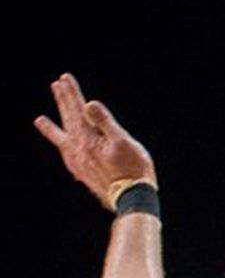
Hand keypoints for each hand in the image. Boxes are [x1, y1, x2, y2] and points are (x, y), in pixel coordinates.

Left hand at [35, 74, 156, 209]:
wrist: (131, 198)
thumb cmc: (132, 168)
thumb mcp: (122, 141)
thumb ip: (104, 122)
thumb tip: (89, 104)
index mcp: (87, 140)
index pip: (76, 110)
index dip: (71, 94)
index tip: (64, 79)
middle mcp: (77, 150)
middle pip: (67, 120)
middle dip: (62, 101)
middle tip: (57, 85)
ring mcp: (77, 162)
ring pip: (61, 139)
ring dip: (52, 127)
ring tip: (39, 120)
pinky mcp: (81, 171)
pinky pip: (65, 152)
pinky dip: (60, 145)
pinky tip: (61, 146)